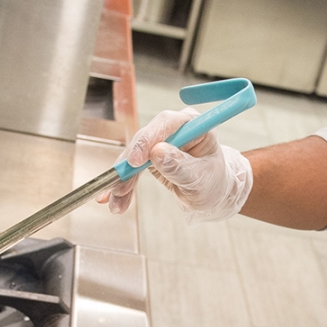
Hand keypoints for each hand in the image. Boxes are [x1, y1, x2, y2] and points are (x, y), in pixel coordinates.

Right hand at [98, 108, 252, 223]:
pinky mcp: (148, 156)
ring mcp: (158, 141)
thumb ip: (180, 166)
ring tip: (116, 202)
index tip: (135, 161)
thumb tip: (157, 153)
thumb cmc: (213, 182)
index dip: (148, 139)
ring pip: (132, 156)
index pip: (166, 123)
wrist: (211, 193)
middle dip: (129, 166)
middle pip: (143, 140)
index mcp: (192, 124)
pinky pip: (130, 169)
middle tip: (119, 187)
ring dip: (122, 180)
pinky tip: (113, 199)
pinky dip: (123, 185)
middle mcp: (173, 128)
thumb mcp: (201, 178)